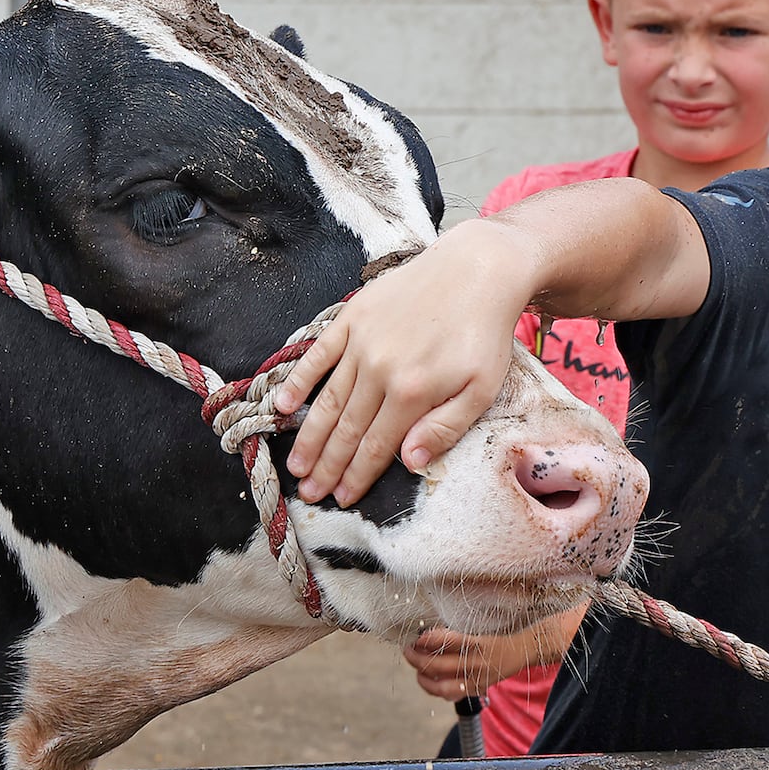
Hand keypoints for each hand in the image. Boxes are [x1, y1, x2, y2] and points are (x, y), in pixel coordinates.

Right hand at [275, 222, 527, 506]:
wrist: (478, 269)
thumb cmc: (485, 334)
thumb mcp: (482, 389)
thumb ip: (445, 428)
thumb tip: (410, 463)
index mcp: (412, 393)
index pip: (376, 446)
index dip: (356, 476)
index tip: (340, 500)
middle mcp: (380, 370)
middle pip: (347, 429)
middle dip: (326, 466)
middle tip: (307, 494)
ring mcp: (363, 342)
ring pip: (328, 399)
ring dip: (309, 435)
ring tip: (294, 465)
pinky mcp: (354, 316)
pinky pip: (319, 354)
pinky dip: (298, 381)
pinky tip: (283, 406)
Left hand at [404, 629, 538, 700]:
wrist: (521, 651)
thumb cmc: (495, 636)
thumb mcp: (478, 630)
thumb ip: (455, 636)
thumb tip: (426, 637)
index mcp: (476, 643)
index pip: (446, 641)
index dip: (427, 640)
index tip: (416, 637)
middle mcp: (476, 663)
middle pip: (438, 665)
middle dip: (417, 659)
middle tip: (408, 651)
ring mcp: (476, 680)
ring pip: (441, 686)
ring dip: (424, 679)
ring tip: (417, 670)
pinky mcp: (476, 690)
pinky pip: (451, 695)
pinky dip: (437, 689)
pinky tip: (431, 682)